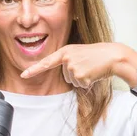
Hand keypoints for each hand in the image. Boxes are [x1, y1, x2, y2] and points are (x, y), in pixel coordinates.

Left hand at [20, 43, 136, 87]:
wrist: (113, 56)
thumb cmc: (99, 55)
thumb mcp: (81, 54)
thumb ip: (70, 61)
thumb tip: (68, 75)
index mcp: (65, 51)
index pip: (46, 62)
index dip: (34, 70)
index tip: (23, 75)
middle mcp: (66, 58)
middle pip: (66, 76)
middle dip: (77, 74)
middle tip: (88, 65)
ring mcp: (72, 67)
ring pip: (74, 81)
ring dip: (83, 78)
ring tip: (92, 68)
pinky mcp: (80, 75)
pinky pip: (81, 85)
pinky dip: (89, 82)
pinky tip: (95, 73)